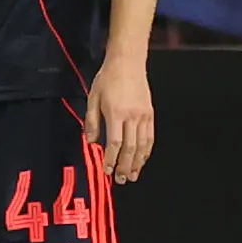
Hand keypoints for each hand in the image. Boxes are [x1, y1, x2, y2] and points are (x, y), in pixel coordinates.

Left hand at [85, 57, 154, 183]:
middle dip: (125, 166)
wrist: (128, 62)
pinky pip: (150, 136)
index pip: (114, 143)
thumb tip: (91, 142)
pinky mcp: (150, 114)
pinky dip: (147, 151)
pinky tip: (143, 159)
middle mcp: (132, 116)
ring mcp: (143, 116)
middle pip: (130, 148)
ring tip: (133, 175)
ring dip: (138, 162)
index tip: (108, 170)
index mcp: (115, 113)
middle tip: (122, 180)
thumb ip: (92, 121)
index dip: (111, 159)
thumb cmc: (108, 78)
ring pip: (142, 145)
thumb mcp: (93, 98)